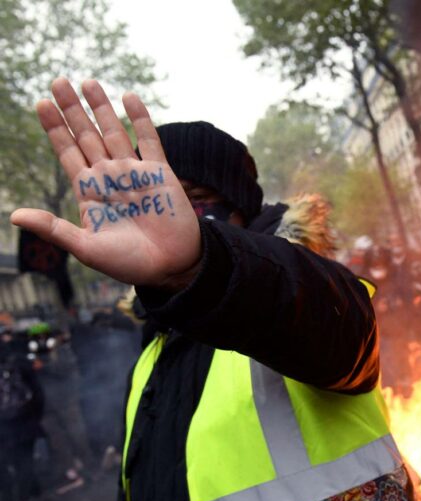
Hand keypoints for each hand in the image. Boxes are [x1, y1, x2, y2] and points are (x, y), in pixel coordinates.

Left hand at [11, 78, 200, 288]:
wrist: (172, 266)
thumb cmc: (129, 262)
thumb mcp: (86, 248)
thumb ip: (54, 229)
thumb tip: (15, 215)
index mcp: (89, 192)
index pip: (68, 152)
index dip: (55, 128)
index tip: (41, 103)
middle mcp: (109, 177)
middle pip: (87, 135)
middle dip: (72, 109)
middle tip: (58, 81)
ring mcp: (135, 173)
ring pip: (114, 132)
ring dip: (101, 107)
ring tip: (87, 81)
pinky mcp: (160, 173)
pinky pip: (149, 140)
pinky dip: (140, 119)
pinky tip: (128, 98)